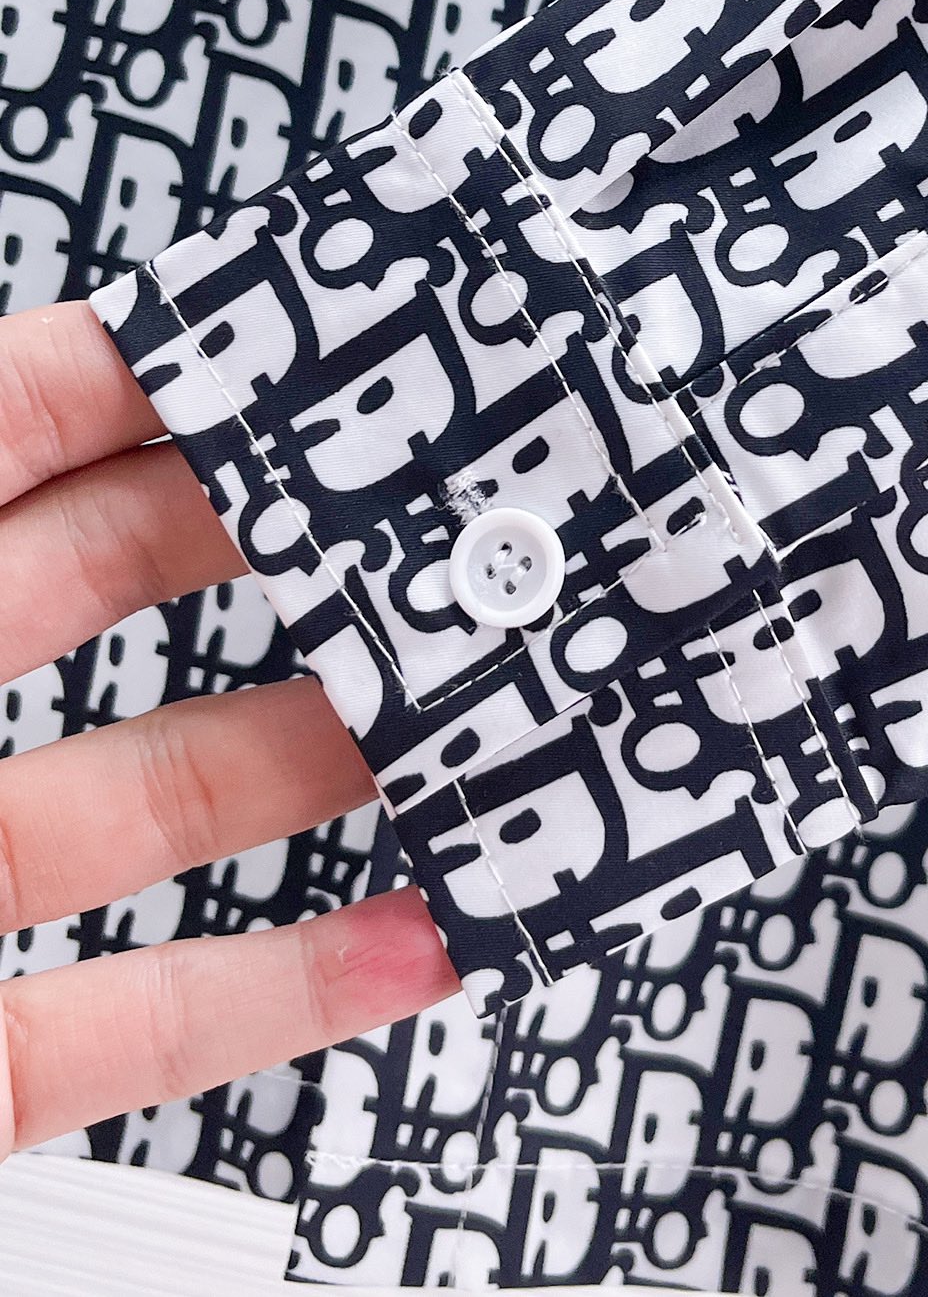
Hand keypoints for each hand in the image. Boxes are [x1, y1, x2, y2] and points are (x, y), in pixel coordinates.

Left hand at [0, 301, 459, 1155]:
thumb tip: (65, 357)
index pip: (7, 424)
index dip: (153, 363)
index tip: (312, 323)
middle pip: (103, 579)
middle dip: (279, 528)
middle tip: (430, 487)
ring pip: (154, 796)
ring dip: (322, 753)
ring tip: (467, 701)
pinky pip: (135, 1018)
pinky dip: (279, 988)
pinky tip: (411, 939)